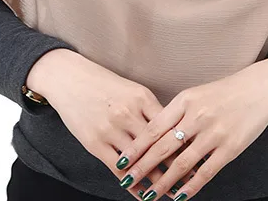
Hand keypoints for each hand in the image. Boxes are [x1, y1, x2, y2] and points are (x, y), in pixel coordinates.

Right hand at [26, 50, 185, 190]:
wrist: (69, 78)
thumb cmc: (103, 83)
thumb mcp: (131, 89)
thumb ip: (150, 109)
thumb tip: (173, 129)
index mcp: (141, 97)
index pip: (169, 125)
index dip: (185, 143)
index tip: (198, 156)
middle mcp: (128, 114)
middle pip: (158, 145)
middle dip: (177, 166)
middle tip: (191, 180)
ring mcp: (111, 129)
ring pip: (140, 161)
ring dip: (157, 180)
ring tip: (172, 192)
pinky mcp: (95, 143)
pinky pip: (119, 170)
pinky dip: (133, 185)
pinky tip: (144, 194)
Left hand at [114, 59, 267, 199]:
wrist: (258, 88)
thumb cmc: (224, 92)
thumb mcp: (196, 95)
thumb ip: (177, 114)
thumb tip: (154, 137)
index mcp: (185, 101)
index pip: (154, 127)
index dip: (137, 146)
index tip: (122, 160)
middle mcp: (197, 116)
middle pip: (163, 147)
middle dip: (142, 166)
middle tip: (127, 180)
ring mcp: (214, 133)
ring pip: (182, 163)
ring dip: (163, 182)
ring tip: (149, 195)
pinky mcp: (230, 148)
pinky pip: (205, 172)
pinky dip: (190, 187)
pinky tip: (179, 196)